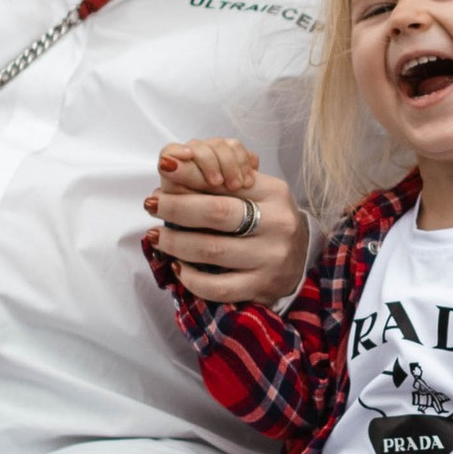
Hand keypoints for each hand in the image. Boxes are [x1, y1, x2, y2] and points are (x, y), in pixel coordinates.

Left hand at [143, 140, 309, 303]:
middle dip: (176, 207)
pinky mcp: (262, 286)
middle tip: (152, 204)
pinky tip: (178, 268)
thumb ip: (218, 181)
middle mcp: (277, 223)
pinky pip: (218, 287)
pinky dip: (191, 278)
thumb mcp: (253, 192)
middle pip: (215, 212)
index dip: (190, 175)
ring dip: (175, 243)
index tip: (164, 169)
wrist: (301, 257)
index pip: (225, 181)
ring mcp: (271, 257)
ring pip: (211, 250)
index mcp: (274, 192)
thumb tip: (173, 166)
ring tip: (156, 236)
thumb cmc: (266, 219)